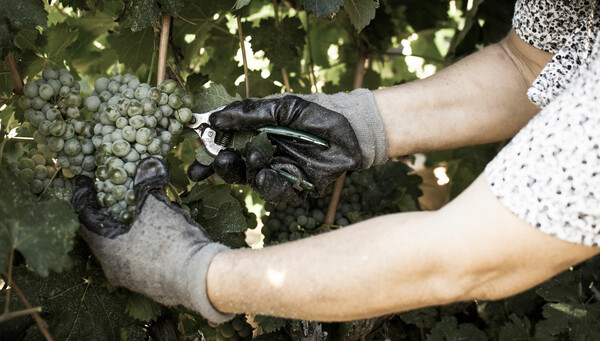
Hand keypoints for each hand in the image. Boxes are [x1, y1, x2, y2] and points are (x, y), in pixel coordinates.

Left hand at [72, 157, 232, 323]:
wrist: (199, 277)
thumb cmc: (170, 242)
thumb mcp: (156, 206)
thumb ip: (147, 184)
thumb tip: (147, 163)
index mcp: (106, 248)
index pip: (84, 218)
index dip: (84, 197)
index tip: (85, 182)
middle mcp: (113, 267)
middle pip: (100, 235)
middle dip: (105, 214)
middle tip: (108, 196)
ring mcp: (132, 278)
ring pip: (120, 248)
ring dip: (124, 229)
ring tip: (135, 212)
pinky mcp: (150, 283)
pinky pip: (137, 258)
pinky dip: (139, 241)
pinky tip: (155, 232)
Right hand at [189, 92, 383, 203]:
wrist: (351, 127)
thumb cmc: (315, 113)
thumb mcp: (281, 107)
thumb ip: (249, 113)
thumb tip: (214, 119)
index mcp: (256, 138)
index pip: (226, 149)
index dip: (209, 155)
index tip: (196, 157)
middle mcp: (264, 158)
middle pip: (235, 171)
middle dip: (223, 169)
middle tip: (220, 160)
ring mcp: (280, 174)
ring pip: (253, 183)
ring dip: (249, 173)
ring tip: (255, 158)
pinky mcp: (298, 188)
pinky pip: (278, 194)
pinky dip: (270, 186)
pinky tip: (269, 173)